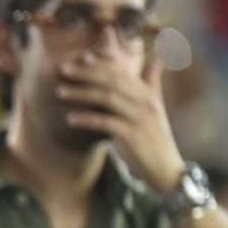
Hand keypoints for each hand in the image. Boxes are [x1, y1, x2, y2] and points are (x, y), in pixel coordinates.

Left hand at [55, 51, 185, 195]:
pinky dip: (87, 119)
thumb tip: (157, 60)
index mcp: (147, 94)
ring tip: (60, 92)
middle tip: (63, 69)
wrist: (167, 169)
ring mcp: (140, 118)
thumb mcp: (156, 108)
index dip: (102, 61)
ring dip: (81, 93)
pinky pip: (106, 123)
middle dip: (86, 73)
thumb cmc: (156, 139)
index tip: (82, 58)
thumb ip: (153, 84)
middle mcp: (145, 102)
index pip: (123, 71)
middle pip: (112, 80)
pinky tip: (70, 119)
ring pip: (107, 98)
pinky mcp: (133, 136)